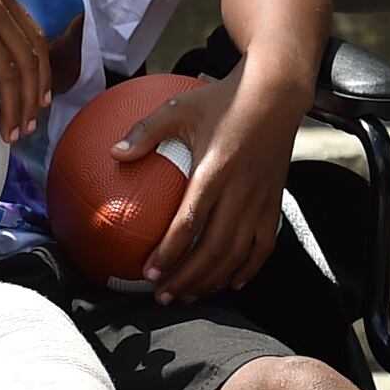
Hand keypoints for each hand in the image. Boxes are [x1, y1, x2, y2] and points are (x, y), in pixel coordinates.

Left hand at [126, 66, 306, 302]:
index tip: (149, 273)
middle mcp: (241, 190)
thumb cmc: (223, 98)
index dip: (169, 253)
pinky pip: (265, 245)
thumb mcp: (180, 108)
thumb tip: (113, 153)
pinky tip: (231, 283)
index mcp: (216, 169)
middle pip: (214, 248)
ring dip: (213, 280)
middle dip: (187, 278)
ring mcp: (262, 199)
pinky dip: (249, 269)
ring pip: (239, 253)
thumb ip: (146, 131)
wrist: (276, 92)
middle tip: (162, 296)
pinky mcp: (275, 201)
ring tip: (188, 296)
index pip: (190, 223)